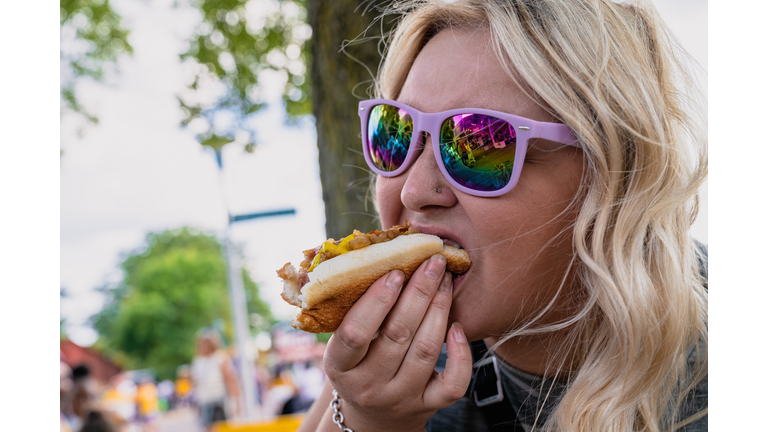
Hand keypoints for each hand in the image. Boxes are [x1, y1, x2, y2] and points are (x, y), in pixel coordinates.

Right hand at [323, 255, 472, 431]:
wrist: (372, 417)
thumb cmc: (357, 363)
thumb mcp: (342, 343)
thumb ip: (352, 308)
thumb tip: (372, 253)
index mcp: (339, 367)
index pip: (355, 333)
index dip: (376, 300)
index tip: (395, 271)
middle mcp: (369, 387)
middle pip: (397, 335)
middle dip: (419, 293)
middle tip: (432, 263)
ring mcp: (401, 399)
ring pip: (426, 351)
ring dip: (439, 309)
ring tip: (445, 280)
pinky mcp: (428, 406)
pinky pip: (453, 383)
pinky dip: (461, 354)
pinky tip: (458, 326)